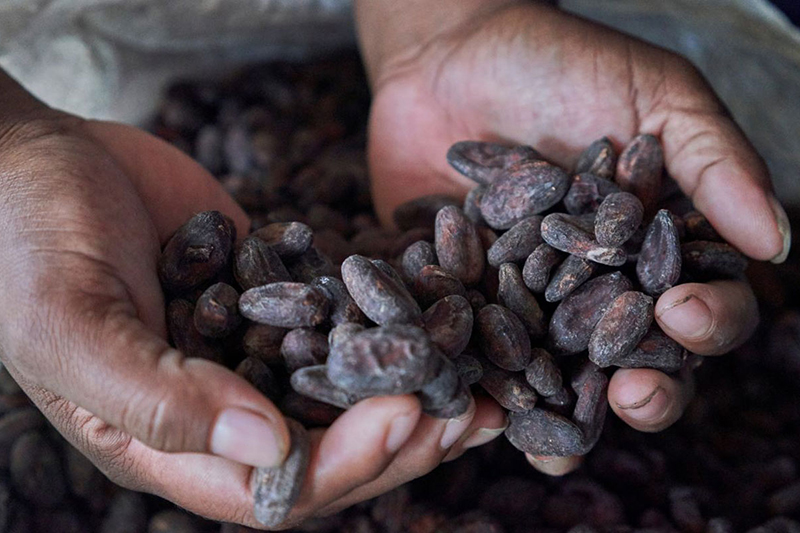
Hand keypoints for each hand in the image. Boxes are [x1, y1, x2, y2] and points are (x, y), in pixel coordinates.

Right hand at [0, 75, 504, 527]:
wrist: (41, 164)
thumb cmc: (28, 246)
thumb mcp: (72, 326)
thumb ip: (160, 399)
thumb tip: (269, 447)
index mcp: (170, 445)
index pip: (274, 490)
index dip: (344, 463)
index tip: (408, 413)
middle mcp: (222, 410)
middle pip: (328, 451)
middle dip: (404, 437)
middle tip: (473, 408)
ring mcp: (254, 353)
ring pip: (346, 393)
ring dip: (416, 387)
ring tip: (485, 375)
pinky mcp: (276, 298)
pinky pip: (343, 322)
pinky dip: (392, 324)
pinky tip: (444, 308)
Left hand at [357, 1, 787, 473]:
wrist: (447, 54)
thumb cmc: (558, 61)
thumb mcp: (653, 93)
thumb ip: (713, 161)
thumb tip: (778, 242)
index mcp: (657, 248)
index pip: (701, 301)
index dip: (707, 321)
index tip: (682, 313)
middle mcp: (597, 287)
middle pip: (634, 357)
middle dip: (643, 386)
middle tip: (632, 397)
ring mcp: (529, 302)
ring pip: (557, 376)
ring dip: (561, 417)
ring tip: (556, 446)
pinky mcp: (464, 303)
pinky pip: (476, 357)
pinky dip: (479, 389)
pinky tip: (479, 415)